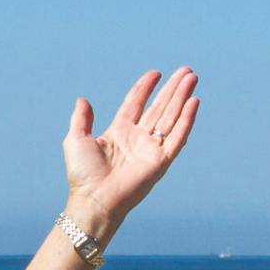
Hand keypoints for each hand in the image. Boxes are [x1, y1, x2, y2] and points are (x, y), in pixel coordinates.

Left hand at [61, 67, 199, 237]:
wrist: (93, 199)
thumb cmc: (83, 174)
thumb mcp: (76, 139)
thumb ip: (81, 118)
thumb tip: (82, 99)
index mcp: (119, 132)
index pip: (136, 103)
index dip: (145, 87)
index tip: (156, 73)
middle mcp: (138, 139)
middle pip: (159, 107)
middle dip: (173, 89)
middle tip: (187, 71)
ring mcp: (151, 149)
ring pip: (171, 117)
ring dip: (182, 97)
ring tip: (192, 78)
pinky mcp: (161, 161)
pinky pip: (178, 136)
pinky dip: (186, 119)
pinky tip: (193, 102)